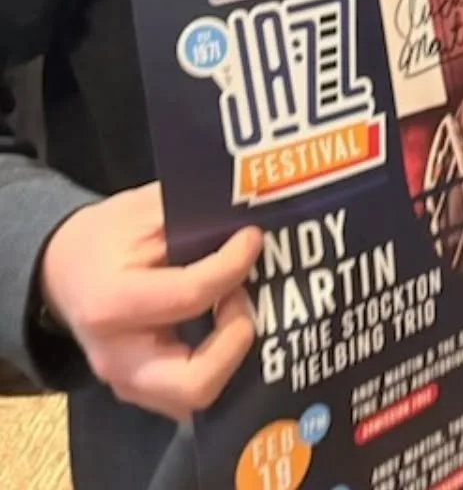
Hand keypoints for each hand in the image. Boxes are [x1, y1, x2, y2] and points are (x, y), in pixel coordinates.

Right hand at [39, 183, 262, 420]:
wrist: (64, 271)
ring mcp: (128, 384)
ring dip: (231, 355)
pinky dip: (222, 365)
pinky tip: (231, 325)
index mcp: (112, 304)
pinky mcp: (142, 392)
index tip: (252, 237)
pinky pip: (192, 396)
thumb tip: (251, 218)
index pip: (190, 296)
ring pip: (196, 399)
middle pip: (195, 383)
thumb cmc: (108, 237)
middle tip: (240, 294)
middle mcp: (117, 358)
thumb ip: (197, 216)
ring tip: (234, 305)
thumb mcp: (146, 209)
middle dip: (235, 338)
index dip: (234, 264)